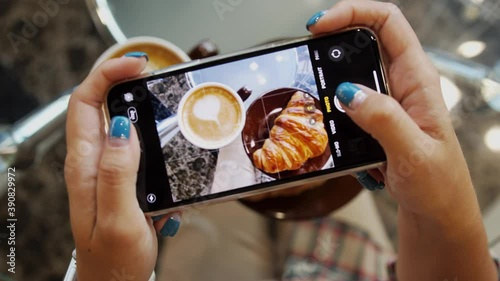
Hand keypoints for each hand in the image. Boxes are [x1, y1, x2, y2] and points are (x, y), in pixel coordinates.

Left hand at [65, 54, 179, 280]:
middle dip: (121, 80)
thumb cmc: (113, 257)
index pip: (85, 103)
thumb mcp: (117, 217)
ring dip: (135, 101)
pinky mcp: (119, 175)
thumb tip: (120, 126)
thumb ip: (116, 172)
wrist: (114, 280)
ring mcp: (104, 167)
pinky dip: (146, 127)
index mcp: (85, 165)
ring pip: (114, 119)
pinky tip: (163, 132)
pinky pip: (130, 141)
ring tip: (160, 96)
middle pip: (97, 103)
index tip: (137, 66)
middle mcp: (90, 161)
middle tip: (151, 75)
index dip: (107, 75)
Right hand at [307, 1, 496, 279]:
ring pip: (352, 67)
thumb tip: (348, 92)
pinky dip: (330, 97)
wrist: (436, 213)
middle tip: (305, 49)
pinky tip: (320, 109)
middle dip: (333, 37)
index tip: (320, 26)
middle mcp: (402, 83)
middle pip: (365, 37)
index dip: (353, 13)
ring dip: (328, 70)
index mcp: (418, 80)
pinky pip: (348, 95)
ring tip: (307, 79)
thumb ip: (382, 120)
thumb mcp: (414, 153)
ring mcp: (387, 100)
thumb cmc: (437, 185)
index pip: (388, 23)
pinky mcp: (376, 117)